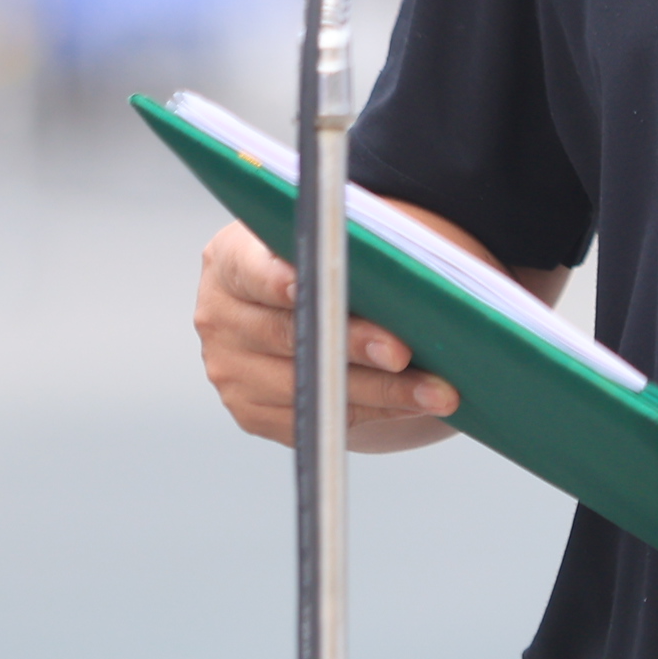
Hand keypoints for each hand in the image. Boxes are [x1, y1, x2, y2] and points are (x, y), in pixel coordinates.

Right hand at [192, 219, 463, 451]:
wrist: (304, 302)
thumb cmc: (330, 261)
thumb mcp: (331, 240)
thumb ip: (349, 249)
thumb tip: (405, 274)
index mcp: (230, 261)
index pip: (253, 270)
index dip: (285, 279)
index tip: (324, 285)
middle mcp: (220, 317)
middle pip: (289, 334)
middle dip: (354, 344)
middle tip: (403, 352)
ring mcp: (230, 370)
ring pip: (309, 386)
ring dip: (381, 391)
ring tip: (437, 390)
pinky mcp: (251, 411)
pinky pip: (316, 418)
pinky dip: (372, 411)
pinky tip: (414, 403)